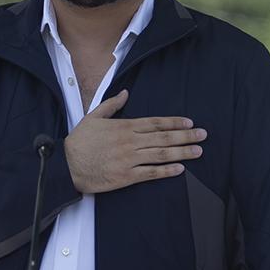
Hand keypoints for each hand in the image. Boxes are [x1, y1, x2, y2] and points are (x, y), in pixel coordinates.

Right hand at [64, 91, 204, 194]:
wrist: (67, 165)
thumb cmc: (79, 141)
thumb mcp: (93, 117)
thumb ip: (112, 104)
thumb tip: (126, 92)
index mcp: (124, 127)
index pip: (155, 123)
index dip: (174, 123)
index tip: (189, 123)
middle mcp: (130, 142)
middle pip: (163, 138)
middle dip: (185, 136)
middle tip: (203, 135)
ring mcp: (129, 160)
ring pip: (161, 155)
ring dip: (182, 152)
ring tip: (198, 151)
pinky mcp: (126, 176)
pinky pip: (151, 173)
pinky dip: (167, 171)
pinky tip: (180, 169)